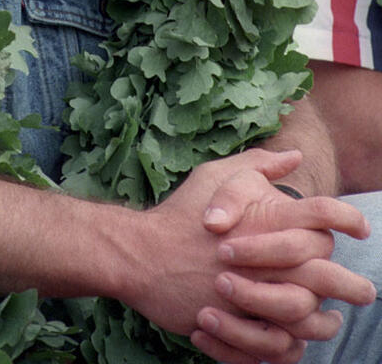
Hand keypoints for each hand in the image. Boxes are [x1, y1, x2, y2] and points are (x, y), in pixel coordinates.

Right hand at [190, 150, 373, 362]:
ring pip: (308, 316)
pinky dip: (293, 345)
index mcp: (264, 219)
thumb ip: (258, 164)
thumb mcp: (217, 175)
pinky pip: (280, 345)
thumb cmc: (181, 213)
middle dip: (352, 286)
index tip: (361, 228)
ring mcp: (253, 293)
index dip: (347, 219)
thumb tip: (295, 157)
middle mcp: (265, 257)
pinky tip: (298, 338)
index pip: (321, 214)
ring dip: (325, 322)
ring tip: (332, 322)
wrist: (142, 255)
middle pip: (326, 274)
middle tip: (365, 292)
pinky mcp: (239, 324)